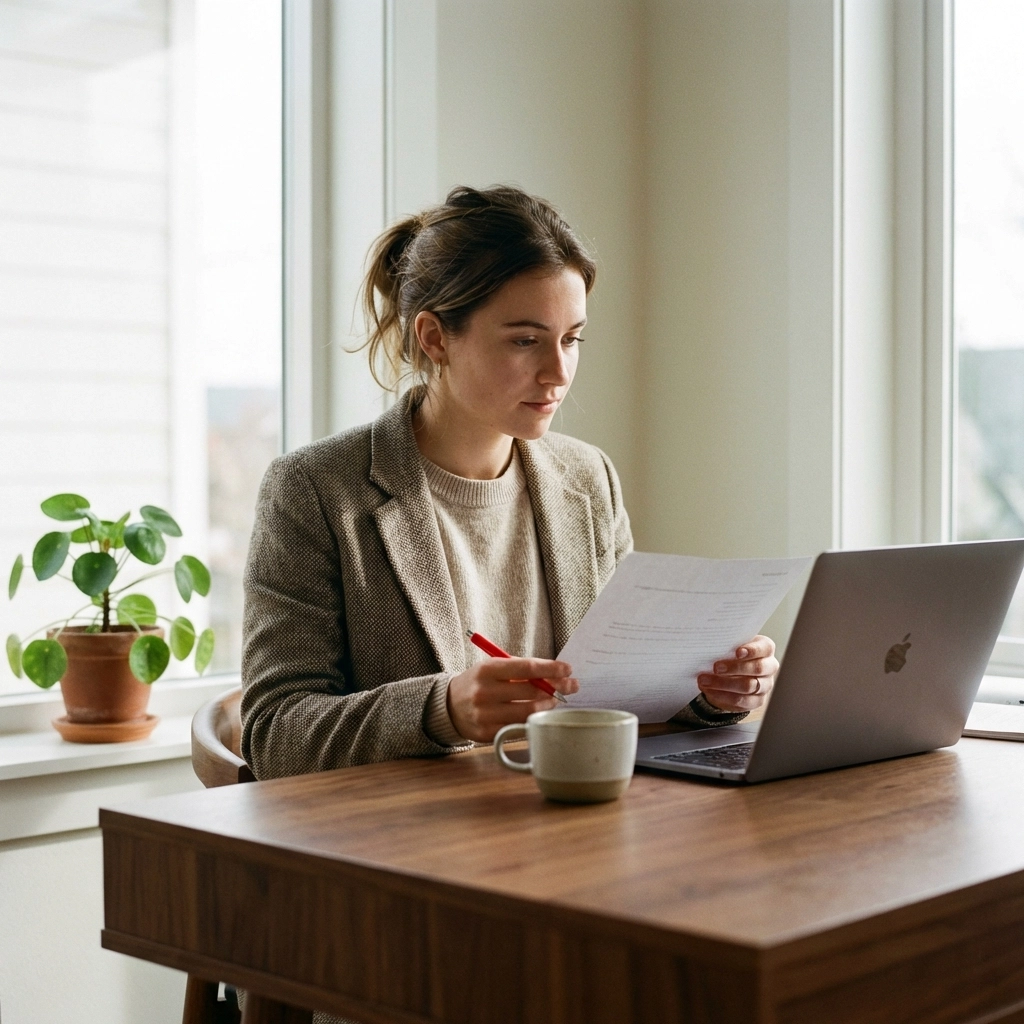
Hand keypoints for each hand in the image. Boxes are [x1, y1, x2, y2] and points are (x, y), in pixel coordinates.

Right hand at [446, 657, 578, 742]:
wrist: (449, 705)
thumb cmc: (479, 682)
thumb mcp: (493, 668)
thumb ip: (520, 671)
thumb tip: (554, 675)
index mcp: (487, 670)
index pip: (526, 668)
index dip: (550, 668)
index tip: (567, 669)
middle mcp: (484, 692)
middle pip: (530, 691)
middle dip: (556, 688)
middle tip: (571, 686)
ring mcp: (485, 715)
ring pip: (527, 712)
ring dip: (547, 705)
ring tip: (555, 700)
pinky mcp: (487, 734)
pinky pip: (518, 728)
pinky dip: (532, 720)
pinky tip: (539, 715)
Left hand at [698, 635, 777, 713]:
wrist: (730, 674)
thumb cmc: (731, 654)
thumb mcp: (730, 646)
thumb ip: (726, 645)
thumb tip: (710, 647)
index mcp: (766, 649)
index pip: (765, 648)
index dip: (752, 650)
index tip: (737, 652)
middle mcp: (769, 667)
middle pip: (757, 668)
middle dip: (735, 668)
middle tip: (715, 667)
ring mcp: (765, 685)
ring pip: (748, 686)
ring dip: (723, 683)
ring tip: (704, 680)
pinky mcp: (757, 700)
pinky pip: (741, 700)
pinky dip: (723, 695)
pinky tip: (709, 690)